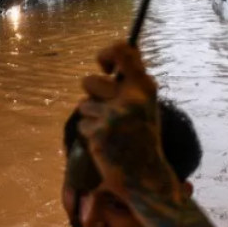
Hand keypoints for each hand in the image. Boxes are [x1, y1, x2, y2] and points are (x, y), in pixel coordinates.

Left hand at [77, 42, 178, 200]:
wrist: (145, 174)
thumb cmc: (141, 134)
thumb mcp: (143, 103)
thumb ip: (129, 82)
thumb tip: (110, 56)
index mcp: (144, 87)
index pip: (123, 51)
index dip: (106, 53)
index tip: (104, 66)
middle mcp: (131, 98)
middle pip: (88, 80)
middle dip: (91, 94)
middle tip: (107, 110)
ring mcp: (114, 116)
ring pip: (83, 104)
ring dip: (92, 116)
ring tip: (110, 129)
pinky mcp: (99, 132)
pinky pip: (82, 123)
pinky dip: (90, 132)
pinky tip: (106, 143)